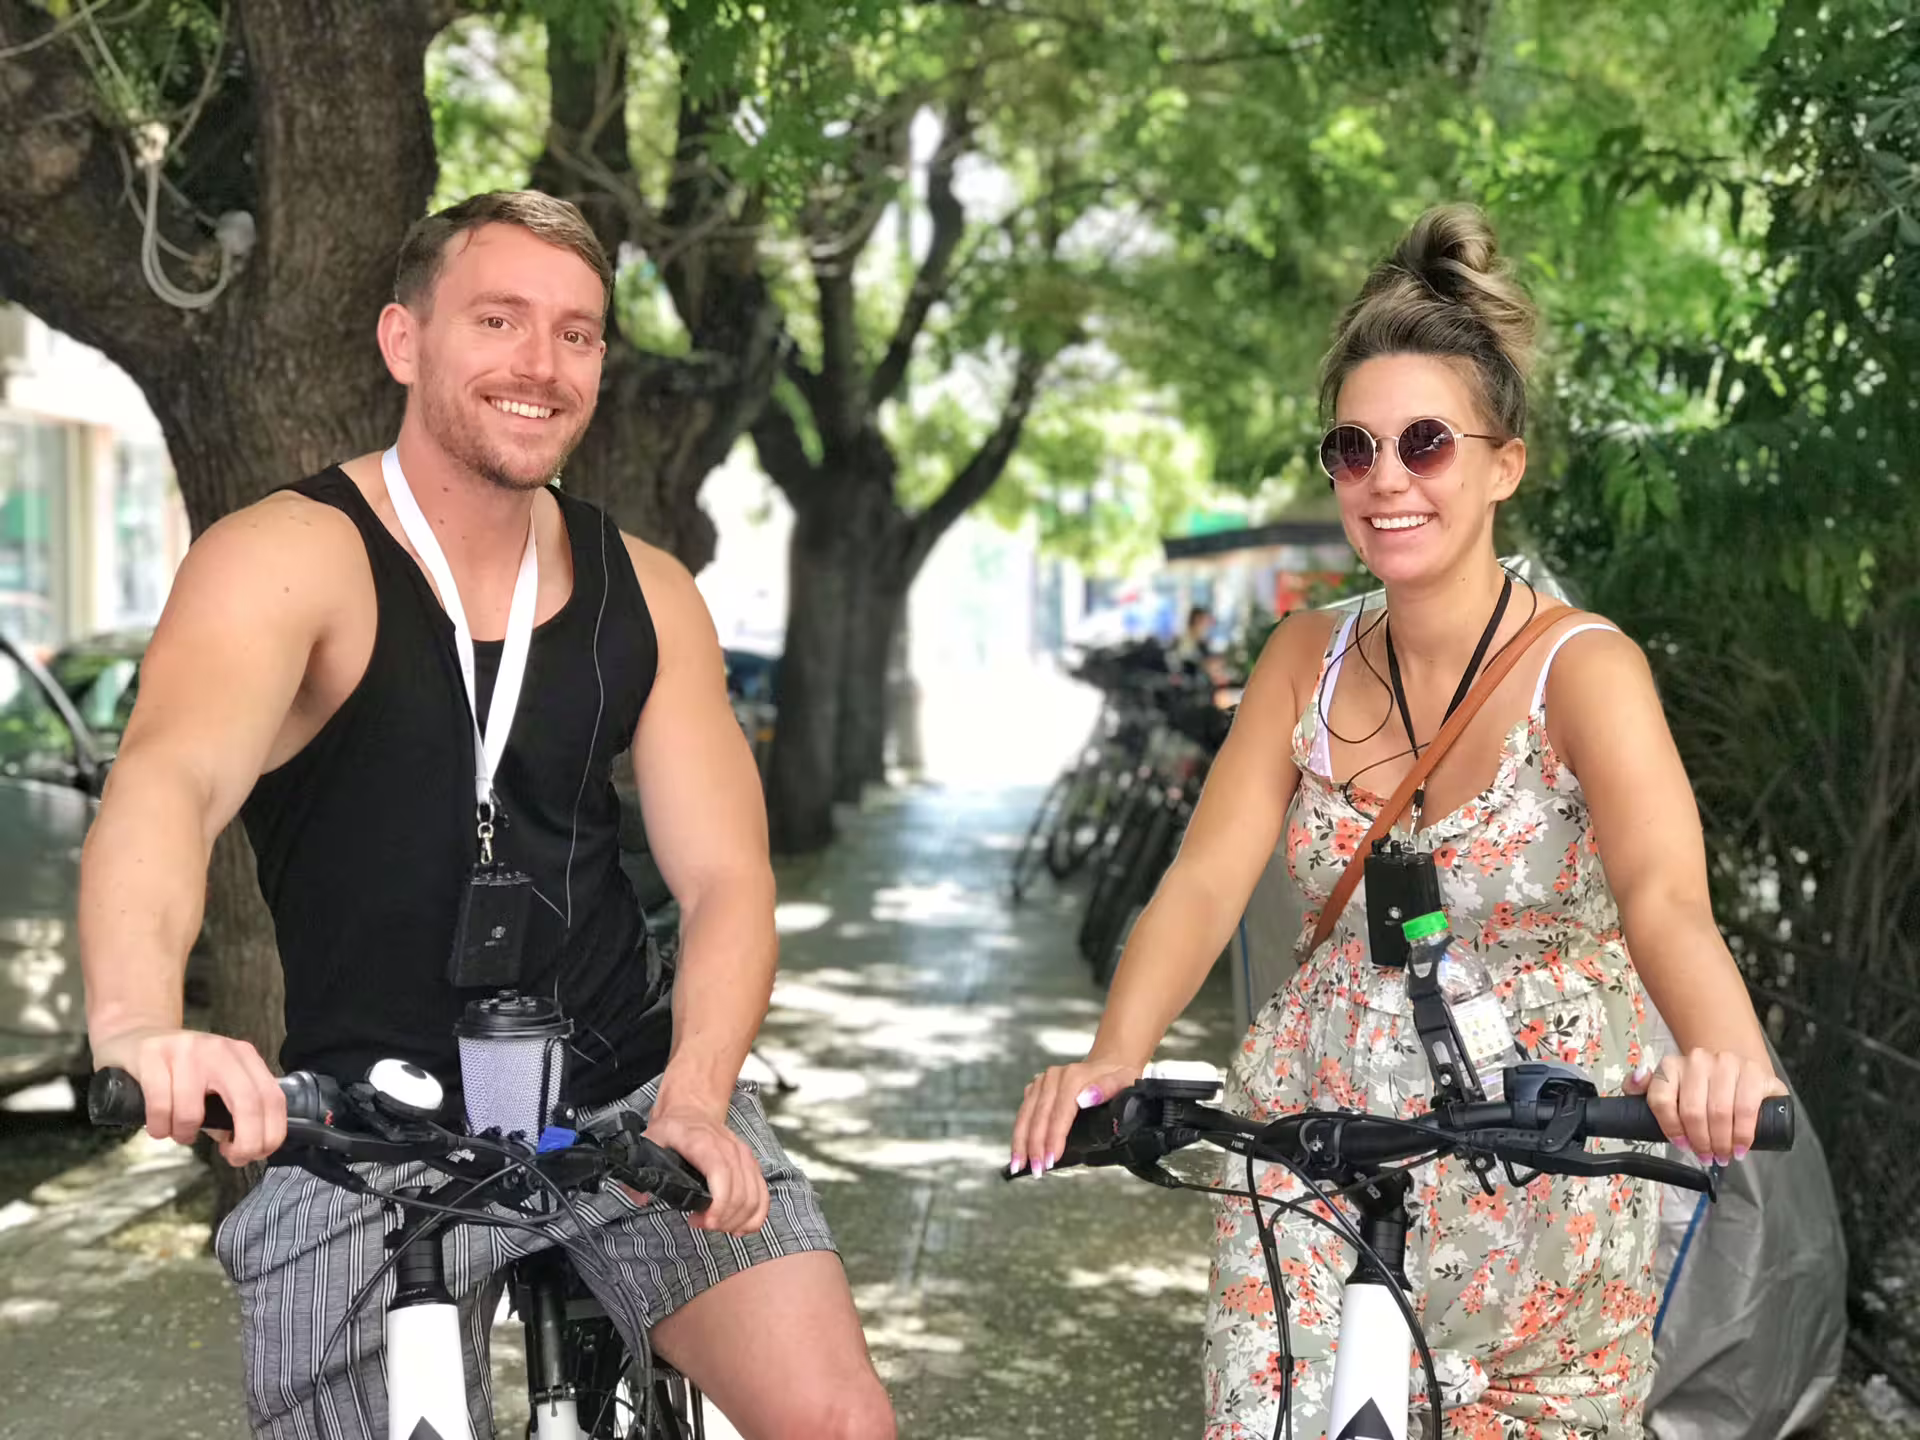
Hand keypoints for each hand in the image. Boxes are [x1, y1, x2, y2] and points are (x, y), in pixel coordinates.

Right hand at [90, 1026, 286, 1165]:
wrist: (137, 1036)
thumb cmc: (181, 1068)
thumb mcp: (217, 1081)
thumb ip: (235, 1108)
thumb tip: (243, 1145)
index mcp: (243, 1056)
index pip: (272, 1097)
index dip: (272, 1132)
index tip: (260, 1153)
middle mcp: (219, 1050)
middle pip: (247, 1102)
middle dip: (246, 1141)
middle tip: (233, 1158)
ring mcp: (186, 1050)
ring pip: (193, 1112)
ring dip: (186, 1136)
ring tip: (181, 1134)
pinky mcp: (151, 1055)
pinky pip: (160, 1106)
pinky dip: (161, 1128)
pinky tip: (160, 1128)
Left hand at [642, 1103, 768, 1235]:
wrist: (693, 1111)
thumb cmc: (674, 1129)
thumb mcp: (650, 1142)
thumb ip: (640, 1171)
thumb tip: (641, 1198)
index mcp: (705, 1144)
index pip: (722, 1175)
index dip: (719, 1204)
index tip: (704, 1222)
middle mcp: (730, 1149)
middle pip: (740, 1193)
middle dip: (723, 1219)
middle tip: (702, 1225)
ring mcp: (744, 1157)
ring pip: (754, 1197)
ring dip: (738, 1221)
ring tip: (717, 1226)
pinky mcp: (751, 1166)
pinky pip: (763, 1196)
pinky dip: (755, 1216)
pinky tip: (740, 1228)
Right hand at [1010, 1055, 1144, 1176]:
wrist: (1108, 1063)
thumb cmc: (1117, 1078)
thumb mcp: (1123, 1081)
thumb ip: (1107, 1088)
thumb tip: (1085, 1098)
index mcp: (1073, 1077)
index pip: (1059, 1112)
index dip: (1054, 1138)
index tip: (1052, 1159)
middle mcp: (1054, 1077)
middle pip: (1039, 1115)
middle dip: (1035, 1146)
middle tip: (1036, 1170)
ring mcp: (1042, 1081)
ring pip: (1026, 1114)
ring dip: (1022, 1142)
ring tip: (1019, 1165)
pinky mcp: (1036, 1088)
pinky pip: (1024, 1113)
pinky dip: (1020, 1133)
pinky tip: (1019, 1151)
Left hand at [1626, 1048, 1787, 1164]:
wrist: (1736, 1071)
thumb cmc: (1701, 1087)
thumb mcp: (1669, 1089)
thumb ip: (1642, 1087)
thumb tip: (1638, 1078)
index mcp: (1671, 1066)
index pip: (1661, 1100)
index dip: (1671, 1128)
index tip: (1681, 1144)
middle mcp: (1698, 1061)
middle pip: (1693, 1111)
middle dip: (1700, 1141)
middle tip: (1707, 1156)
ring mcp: (1727, 1064)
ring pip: (1720, 1112)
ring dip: (1721, 1141)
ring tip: (1723, 1155)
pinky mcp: (1754, 1072)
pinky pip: (1746, 1109)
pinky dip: (1743, 1134)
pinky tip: (1740, 1147)